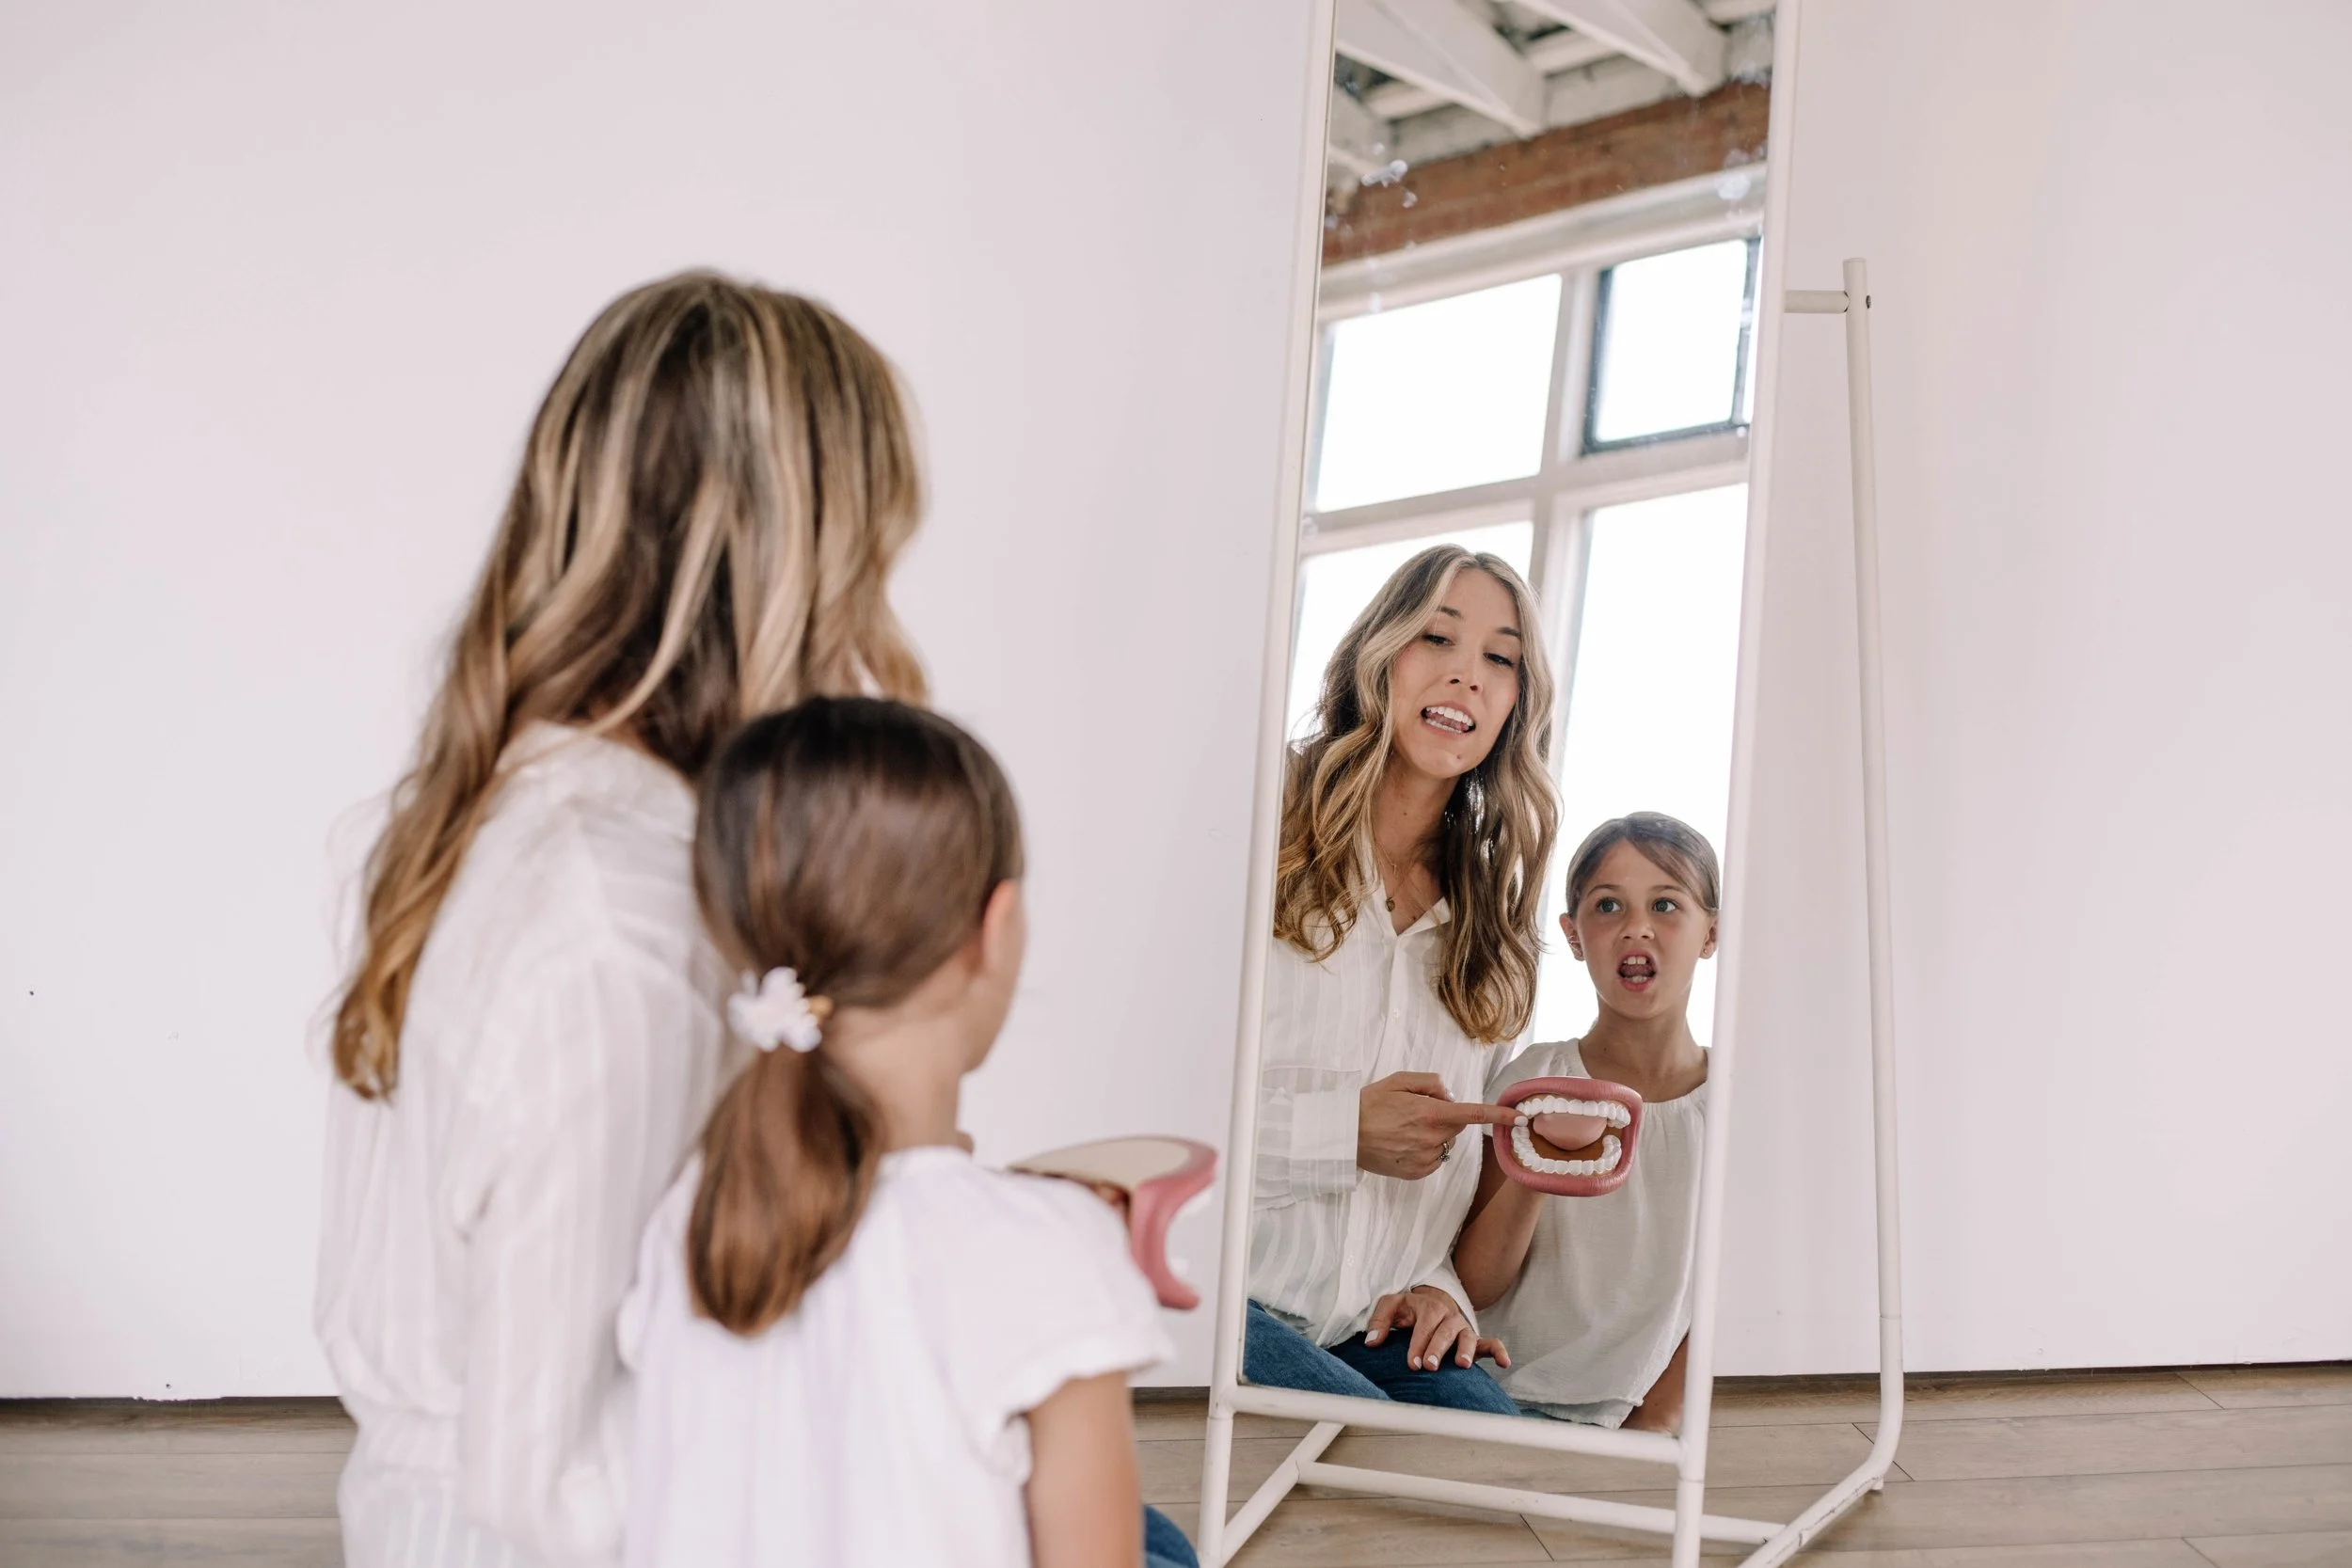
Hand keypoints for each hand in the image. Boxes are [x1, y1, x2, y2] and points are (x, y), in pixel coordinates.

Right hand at [1358, 1071, 1518, 1179]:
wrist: (1343, 1136)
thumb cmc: (1369, 1104)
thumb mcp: (1398, 1080)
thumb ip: (1431, 1082)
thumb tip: (1450, 1096)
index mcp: (1430, 1113)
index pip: (1474, 1115)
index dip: (1500, 1116)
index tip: (1520, 1118)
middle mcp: (1431, 1138)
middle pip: (1457, 1126)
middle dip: (1445, 1117)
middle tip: (1416, 1111)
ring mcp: (1425, 1158)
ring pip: (1445, 1143)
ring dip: (1435, 1134)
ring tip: (1404, 1129)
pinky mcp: (1417, 1172)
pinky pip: (1434, 1159)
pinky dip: (1425, 1150)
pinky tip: (1403, 1143)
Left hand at [1362, 1285, 1503, 1371]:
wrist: (1433, 1301)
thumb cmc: (1409, 1309)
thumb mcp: (1392, 1307)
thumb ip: (1379, 1322)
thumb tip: (1371, 1343)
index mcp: (1428, 1307)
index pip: (1424, 1326)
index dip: (1418, 1344)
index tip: (1413, 1363)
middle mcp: (1449, 1316)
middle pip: (1445, 1332)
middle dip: (1437, 1348)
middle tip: (1430, 1366)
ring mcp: (1463, 1328)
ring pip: (1468, 1336)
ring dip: (1465, 1350)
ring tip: (1461, 1365)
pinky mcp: (1475, 1339)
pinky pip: (1491, 1343)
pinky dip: (1499, 1351)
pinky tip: (1504, 1363)